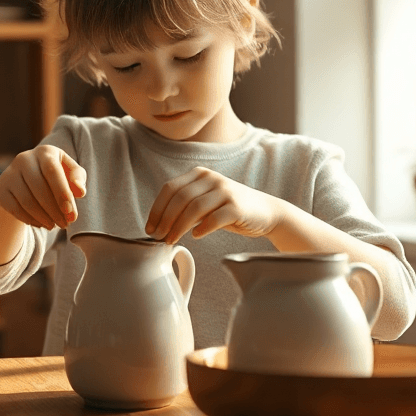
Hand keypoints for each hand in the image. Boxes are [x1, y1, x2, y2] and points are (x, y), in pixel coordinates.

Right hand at [0, 145, 85, 229]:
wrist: (27, 177)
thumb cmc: (56, 175)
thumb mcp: (70, 172)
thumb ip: (78, 179)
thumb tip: (80, 192)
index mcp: (45, 152)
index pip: (52, 171)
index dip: (61, 192)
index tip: (70, 212)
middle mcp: (24, 159)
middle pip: (38, 187)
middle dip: (54, 210)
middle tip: (65, 224)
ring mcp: (10, 174)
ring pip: (26, 200)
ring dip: (43, 217)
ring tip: (54, 226)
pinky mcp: (2, 190)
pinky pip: (15, 208)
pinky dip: (29, 219)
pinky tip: (41, 224)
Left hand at [146, 167, 283, 243]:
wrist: (266, 212)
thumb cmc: (230, 210)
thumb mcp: (205, 203)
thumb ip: (185, 208)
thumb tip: (159, 226)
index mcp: (200, 174)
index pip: (170, 188)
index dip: (156, 209)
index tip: (150, 227)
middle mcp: (212, 178)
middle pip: (180, 198)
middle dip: (165, 219)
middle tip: (158, 237)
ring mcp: (225, 191)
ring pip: (194, 208)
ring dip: (178, 226)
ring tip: (171, 240)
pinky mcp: (237, 206)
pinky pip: (214, 218)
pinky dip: (202, 228)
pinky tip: (196, 236)